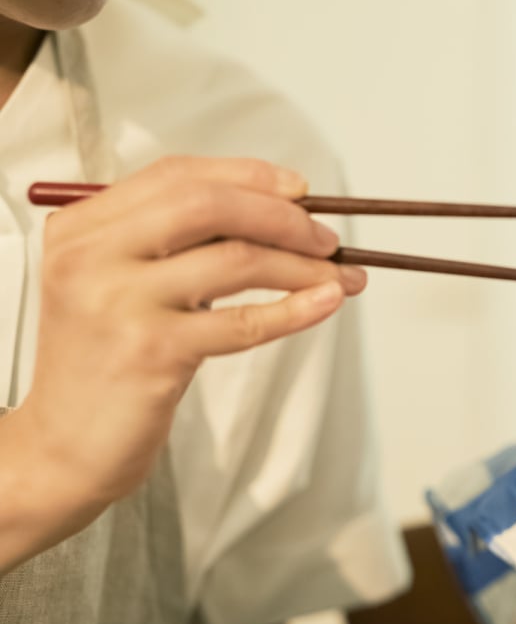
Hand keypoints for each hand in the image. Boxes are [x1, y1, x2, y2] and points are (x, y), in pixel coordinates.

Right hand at [17, 156, 365, 505]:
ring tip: (342, 277)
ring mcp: (120, 302)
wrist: (65, 447)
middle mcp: (93, 256)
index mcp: (83, 229)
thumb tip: (275, 215)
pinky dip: (296, 309)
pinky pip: (244, 322)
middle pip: (208, 205)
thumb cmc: (106, 364)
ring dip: (303, 267)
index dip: (249, 177)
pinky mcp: (153, 352)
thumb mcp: (119, 286)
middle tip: (326, 239)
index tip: (299, 191)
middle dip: (282, 217)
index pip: (177, 176)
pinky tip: (326, 302)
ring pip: (235, 260)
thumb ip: (173, 244)